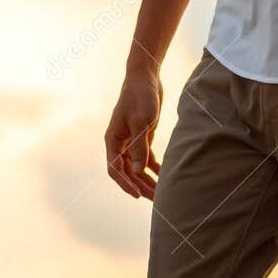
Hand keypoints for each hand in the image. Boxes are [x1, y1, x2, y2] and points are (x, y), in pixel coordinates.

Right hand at [105, 66, 163, 198]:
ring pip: (136, 167)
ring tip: (161, 193)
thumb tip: (137, 171)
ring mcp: (130, 141)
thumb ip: (139, 147)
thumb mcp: (141, 122)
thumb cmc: (140, 97)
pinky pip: (146, 158)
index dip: (125, 184)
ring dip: (147, 180)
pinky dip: (154, 168)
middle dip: (140, 186)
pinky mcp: (142, 137)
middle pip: (127, 172)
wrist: (146, 78)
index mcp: (112, 140)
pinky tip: (164, 177)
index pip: (114, 169)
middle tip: (155, 199)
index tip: (137, 195)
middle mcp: (119, 143)